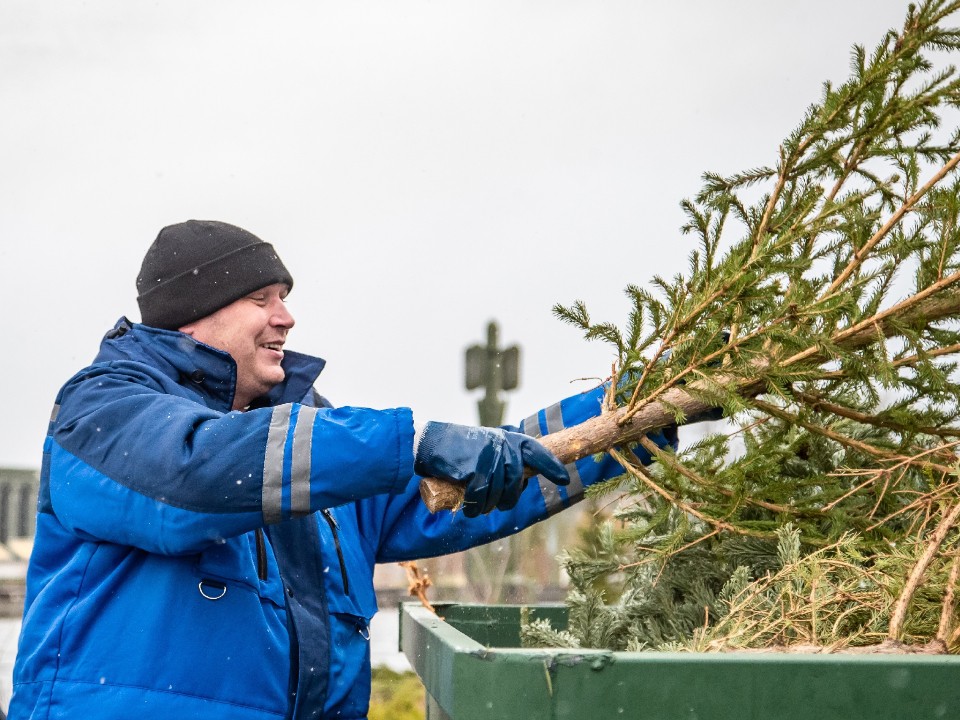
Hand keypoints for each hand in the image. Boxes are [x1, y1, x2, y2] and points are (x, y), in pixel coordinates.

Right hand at [414, 422, 569, 516]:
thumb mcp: (488, 445)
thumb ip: (505, 458)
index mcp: (509, 440)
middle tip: (500, 505)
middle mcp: (502, 447)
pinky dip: (474, 507)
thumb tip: (522, 483)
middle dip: (509, 499)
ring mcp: (489, 458)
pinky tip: (469, 508)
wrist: (431, 443)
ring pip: (498, 494)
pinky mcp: (473, 470)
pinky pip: (480, 497)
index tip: (564, 480)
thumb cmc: (461, 449)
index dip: (551, 467)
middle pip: (516, 483)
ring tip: (478, 506)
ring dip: (488, 506)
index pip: (537, 452)